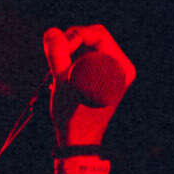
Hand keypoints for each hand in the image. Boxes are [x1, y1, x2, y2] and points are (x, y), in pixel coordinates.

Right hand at [41, 24, 133, 144]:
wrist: (77, 141)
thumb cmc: (74, 117)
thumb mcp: (63, 85)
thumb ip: (57, 56)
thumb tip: (51, 32)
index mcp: (122, 68)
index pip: (98, 34)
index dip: (75, 36)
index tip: (59, 49)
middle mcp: (121, 66)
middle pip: (93, 36)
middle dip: (70, 42)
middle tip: (55, 57)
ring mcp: (111, 70)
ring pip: (86, 44)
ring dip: (68, 50)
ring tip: (57, 69)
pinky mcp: (101, 74)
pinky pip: (84, 55)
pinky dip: (70, 58)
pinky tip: (62, 72)